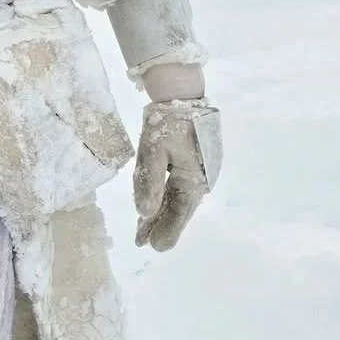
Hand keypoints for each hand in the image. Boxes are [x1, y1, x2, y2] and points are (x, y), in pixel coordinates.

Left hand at [133, 100, 221, 250]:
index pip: (178, 213)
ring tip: (143, 229)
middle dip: (160, 225)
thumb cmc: (168, 120)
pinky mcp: (191, 163)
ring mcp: (197, 172)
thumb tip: (144, 213)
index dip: (165, 230)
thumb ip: (149, 182)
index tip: (152, 247)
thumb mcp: (154, 150)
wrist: (181, 92)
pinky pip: (176, 186)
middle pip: (177, 208)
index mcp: (193, 180)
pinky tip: (154, 204)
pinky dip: (164, 196)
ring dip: (160, 212)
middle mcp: (198, 180)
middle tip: (141, 242)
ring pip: (175, 198)